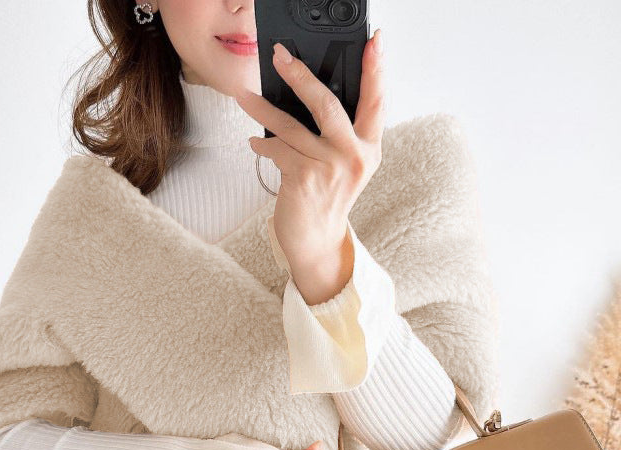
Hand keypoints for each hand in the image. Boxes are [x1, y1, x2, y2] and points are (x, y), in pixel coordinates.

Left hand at [235, 28, 384, 305]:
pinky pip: (277, 150)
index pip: (376, 100)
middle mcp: (353, 156)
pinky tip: (255, 143)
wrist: (316, 240)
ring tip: (244, 96)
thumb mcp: (343, 164)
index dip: (376, 69)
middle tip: (281, 55)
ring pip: (289, 126)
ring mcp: (328, 168)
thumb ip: (337, 132)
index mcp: (369, 147)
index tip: (374, 40)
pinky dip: (262, 145)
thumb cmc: (327, 196)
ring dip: (262, 109)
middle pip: (326, 103)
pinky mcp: (303, 179)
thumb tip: (306, 91)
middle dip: (300, 75)